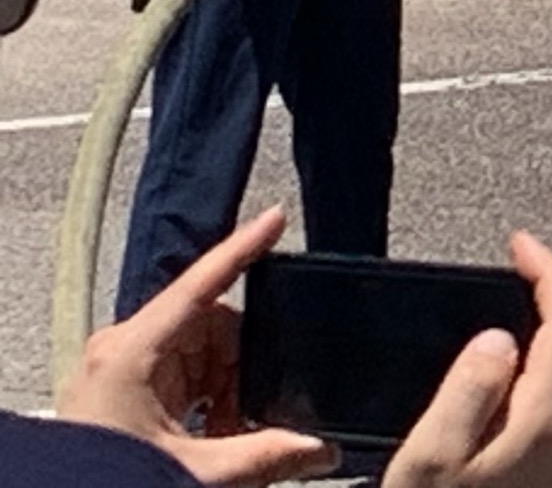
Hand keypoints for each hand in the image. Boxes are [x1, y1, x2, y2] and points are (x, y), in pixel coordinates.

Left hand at [58, 205, 331, 484]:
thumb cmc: (102, 480)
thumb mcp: (195, 471)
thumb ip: (265, 455)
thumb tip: (320, 448)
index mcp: (131, 352)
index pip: (200, 285)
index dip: (242, 248)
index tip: (275, 218)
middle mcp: (121, 351)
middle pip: (210, 326)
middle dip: (242, 365)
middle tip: (254, 408)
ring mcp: (120, 372)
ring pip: (200, 354)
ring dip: (226, 389)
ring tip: (228, 434)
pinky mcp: (122, 395)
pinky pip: (182, 378)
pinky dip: (207, 403)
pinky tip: (215, 437)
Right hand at [379, 232, 551, 487]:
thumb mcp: (428, 464)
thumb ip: (466, 391)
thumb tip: (501, 335)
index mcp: (550, 419)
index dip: (547, 270)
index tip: (518, 243)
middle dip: (547, 305)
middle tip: (505, 281)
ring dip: (545, 349)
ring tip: (498, 334)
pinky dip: (540, 390)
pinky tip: (502, 402)